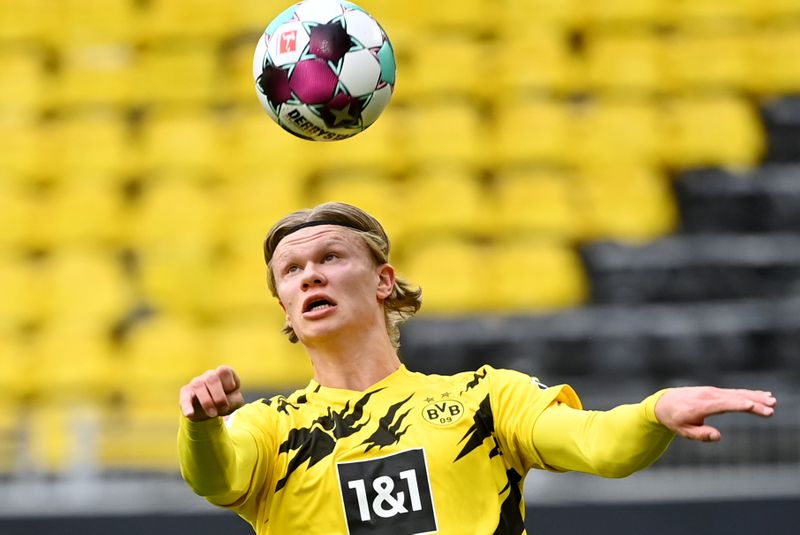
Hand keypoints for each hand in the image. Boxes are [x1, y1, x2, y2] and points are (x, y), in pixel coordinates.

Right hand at [179, 365, 244, 421]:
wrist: (211, 411)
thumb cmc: (226, 401)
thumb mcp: (235, 401)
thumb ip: (235, 400)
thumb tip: (227, 402)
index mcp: (222, 374)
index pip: (224, 371)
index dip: (229, 383)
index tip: (232, 391)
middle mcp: (209, 375)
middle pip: (211, 378)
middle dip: (219, 396)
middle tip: (223, 408)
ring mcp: (196, 383)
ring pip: (198, 386)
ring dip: (206, 402)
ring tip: (213, 414)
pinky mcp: (186, 394)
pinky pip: (185, 398)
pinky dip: (187, 406)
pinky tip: (189, 414)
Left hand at [655, 386, 776, 441]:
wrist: (664, 403)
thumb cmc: (674, 419)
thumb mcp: (683, 431)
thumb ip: (700, 434)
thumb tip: (718, 436)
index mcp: (701, 406)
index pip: (723, 404)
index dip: (738, 404)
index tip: (752, 405)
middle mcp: (708, 395)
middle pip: (734, 398)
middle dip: (753, 402)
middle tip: (771, 407)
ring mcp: (712, 391)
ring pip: (737, 394)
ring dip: (755, 396)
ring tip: (772, 401)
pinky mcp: (714, 391)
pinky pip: (734, 392)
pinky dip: (748, 394)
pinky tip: (762, 396)